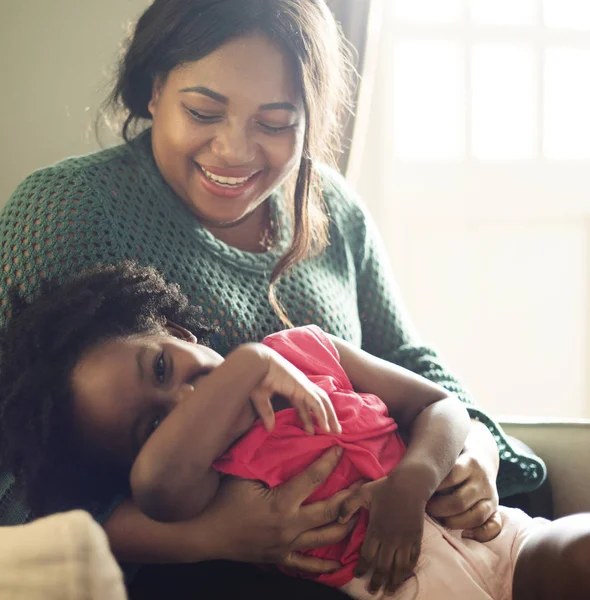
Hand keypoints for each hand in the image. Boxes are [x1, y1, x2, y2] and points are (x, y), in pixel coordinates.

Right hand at [200, 446, 359, 571]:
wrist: (208, 536)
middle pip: (330, 511)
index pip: (313, 479)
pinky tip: (339, 563)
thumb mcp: (242, 476)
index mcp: (281, 503)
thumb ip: (260, 458)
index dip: (328, 462)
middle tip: (364, 485)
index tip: (340, 450)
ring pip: (326, 538)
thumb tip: (272, 432)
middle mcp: (290, 525)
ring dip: (345, 525)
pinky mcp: (282, 558)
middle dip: (349, 497)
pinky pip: (307, 564)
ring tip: (359, 514)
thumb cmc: (225, 502)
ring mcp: (288, 545)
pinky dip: (325, 564)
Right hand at [244, 343, 340, 434]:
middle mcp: (300, 386)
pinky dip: (322, 415)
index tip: (311, 431)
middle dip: (326, 416)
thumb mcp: (261, 399)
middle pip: (318, 402)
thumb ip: (266, 414)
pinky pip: (316, 403)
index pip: (304, 404)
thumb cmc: (256, 377)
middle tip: (333, 431)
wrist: (257, 362)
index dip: (308, 418)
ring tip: (335, 431)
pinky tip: (326, 426)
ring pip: (322, 401)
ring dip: (330, 416)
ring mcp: (303, 385)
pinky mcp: (302, 387)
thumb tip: (269, 429)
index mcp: (291, 387)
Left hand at [338, 469, 426, 594]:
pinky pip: (413, 559)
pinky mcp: (416, 538)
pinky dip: (408, 570)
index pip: (367, 555)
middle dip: (377, 581)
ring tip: (389, 591)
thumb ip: (347, 505)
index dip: (362, 568)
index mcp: (376, 530)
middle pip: (383, 566)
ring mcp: (405, 540)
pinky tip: (404, 576)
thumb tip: (338, 520)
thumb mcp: (361, 492)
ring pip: (399, 567)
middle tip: (372, 591)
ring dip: (393, 581)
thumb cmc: (385, 487)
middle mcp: (390, 539)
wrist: (411, 484)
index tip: (358, 575)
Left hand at [426, 420, 500, 540]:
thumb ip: (430, 456)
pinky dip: (481, 534)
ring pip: (475, 516)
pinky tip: (464, 534)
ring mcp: (491, 495)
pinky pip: (494, 526)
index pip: (450, 477)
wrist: (482, 454)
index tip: (418, 491)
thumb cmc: (453, 454)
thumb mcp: (446, 450)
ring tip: (437, 520)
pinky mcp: (495, 508)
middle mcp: (482, 480)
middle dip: (438, 508)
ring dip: (453, 522)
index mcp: (470, 462)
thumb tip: (402, 471)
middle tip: (423, 509)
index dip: (432, 487)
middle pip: (459, 501)